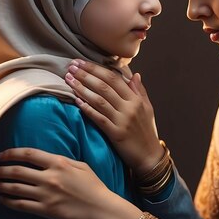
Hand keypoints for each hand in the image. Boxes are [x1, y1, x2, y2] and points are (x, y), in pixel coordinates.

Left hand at [0, 147, 141, 218]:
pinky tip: (2, 199)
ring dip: (1, 185)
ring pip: (15, 188)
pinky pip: (20, 205)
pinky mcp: (45, 210)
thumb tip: (46, 159)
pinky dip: (7, 201)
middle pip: (17, 171)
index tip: (1, 155)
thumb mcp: (81, 166)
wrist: (102, 209)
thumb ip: (62, 161)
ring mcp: (46, 195)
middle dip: (2, 170)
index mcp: (58, 163)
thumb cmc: (94, 186)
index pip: (28, 154)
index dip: (11, 153)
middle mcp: (49, 177)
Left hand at [65, 60, 164, 176]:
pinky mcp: (116, 134)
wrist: (150, 156)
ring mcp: (122, 120)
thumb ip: (140, 91)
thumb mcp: (147, 109)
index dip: (96, 68)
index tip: (81, 62)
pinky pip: (99, 118)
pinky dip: (88, 109)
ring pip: (99, 100)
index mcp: (135, 99)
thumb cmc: (147, 132)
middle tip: (71, 67)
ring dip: (82, 89)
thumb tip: (135, 75)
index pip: (114, 78)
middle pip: (104, 86)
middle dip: (86, 75)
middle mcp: (129, 107)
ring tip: (69, 80)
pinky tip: (76, 101)